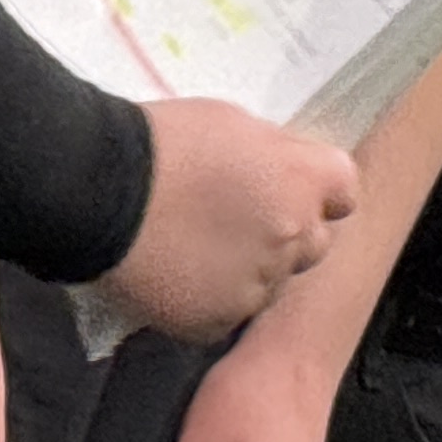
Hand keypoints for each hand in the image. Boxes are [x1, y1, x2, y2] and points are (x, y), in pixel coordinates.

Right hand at [94, 99, 358, 341]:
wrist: (96, 190)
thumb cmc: (160, 141)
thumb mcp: (230, 120)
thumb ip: (272, 152)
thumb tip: (281, 170)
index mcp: (301, 180)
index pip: (345, 190)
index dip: (320, 189)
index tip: (292, 185)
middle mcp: (292, 238)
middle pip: (314, 243)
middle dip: (287, 232)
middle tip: (238, 216)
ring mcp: (256, 285)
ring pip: (269, 283)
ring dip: (247, 267)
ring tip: (195, 244)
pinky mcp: (216, 321)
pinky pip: (226, 311)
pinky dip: (208, 296)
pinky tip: (175, 270)